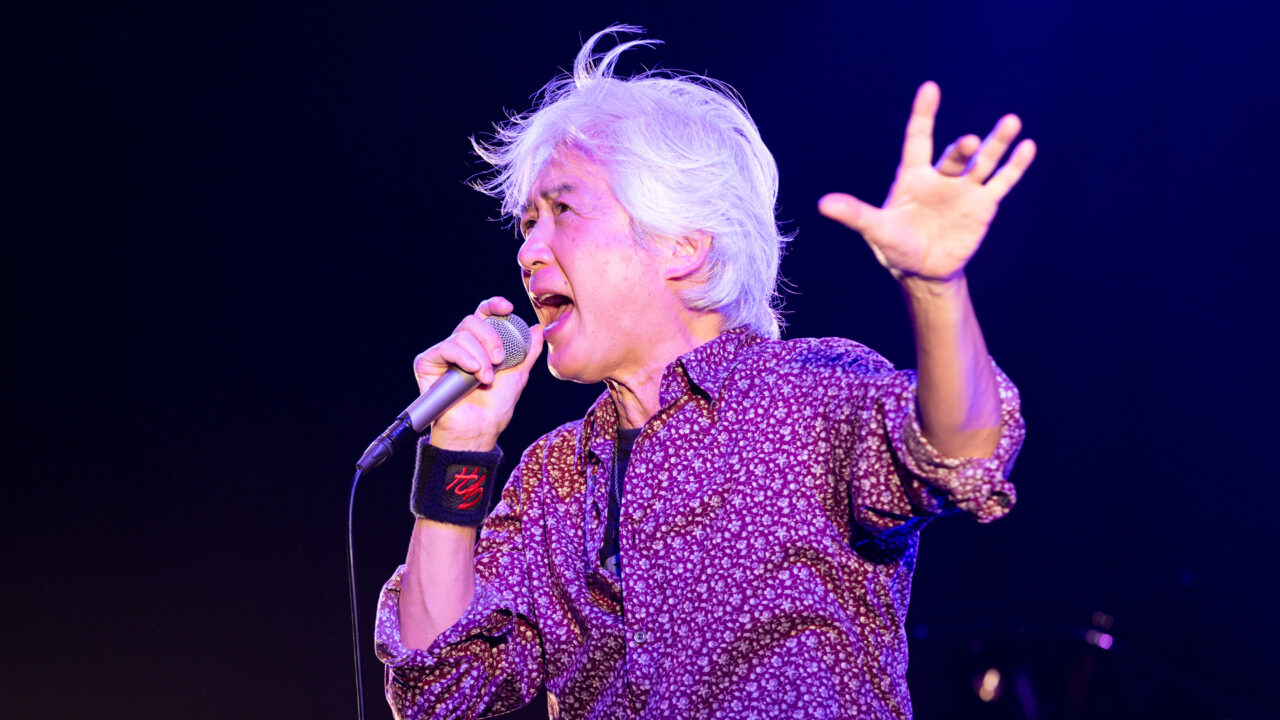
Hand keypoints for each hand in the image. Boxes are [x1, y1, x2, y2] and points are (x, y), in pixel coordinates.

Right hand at [413, 297, 543, 449]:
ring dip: (480, 356)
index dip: (494, 306)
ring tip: (486, 378)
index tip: (508, 308)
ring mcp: (443, 354)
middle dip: (491, 338)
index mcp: (480, 345)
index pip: (484, 315)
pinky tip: (473, 371)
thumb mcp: (518, 375)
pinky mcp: (427, 363)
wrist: (479, 431)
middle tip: (500, 360)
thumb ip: (527, 352)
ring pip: (462, 335)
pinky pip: (445, 347)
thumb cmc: (495, 408)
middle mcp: (460, 346)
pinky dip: (463, 357)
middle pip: (472, 321)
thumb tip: (537, 328)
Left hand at [819, 81, 1035, 282]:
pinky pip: (1001, 182)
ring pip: (984, 162)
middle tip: (971, 143)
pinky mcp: (983, 206)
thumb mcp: (876, 229)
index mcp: (913, 176)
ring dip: (997, 144)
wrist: (923, 271)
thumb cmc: (895, 246)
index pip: (918, 138)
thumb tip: (823, 205)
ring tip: (1011, 123)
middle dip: (964, 148)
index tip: (930, 89)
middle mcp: (941, 177)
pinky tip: (1027, 147)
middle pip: (956, 155)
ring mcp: (964, 190)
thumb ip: (855, 214)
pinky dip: (1014, 166)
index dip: (924, 115)